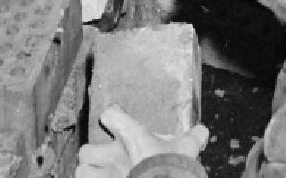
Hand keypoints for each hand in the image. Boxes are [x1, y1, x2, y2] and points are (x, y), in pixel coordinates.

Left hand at [76, 105, 208, 177]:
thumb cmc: (170, 169)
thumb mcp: (187, 150)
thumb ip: (193, 137)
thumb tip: (203, 131)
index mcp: (130, 136)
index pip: (109, 114)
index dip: (112, 117)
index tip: (116, 120)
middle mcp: (112, 155)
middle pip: (86, 150)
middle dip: (92, 157)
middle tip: (105, 161)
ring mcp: (103, 176)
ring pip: (82, 170)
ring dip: (89, 174)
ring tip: (100, 176)